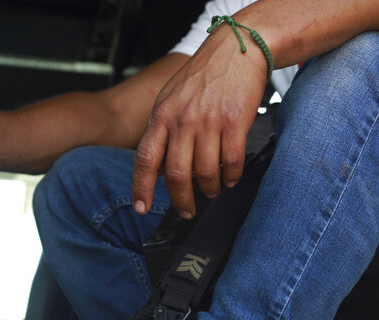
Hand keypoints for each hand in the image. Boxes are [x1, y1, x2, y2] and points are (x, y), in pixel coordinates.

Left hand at [131, 27, 267, 218]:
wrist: (237, 49)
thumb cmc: (203, 75)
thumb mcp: (171, 98)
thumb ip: (162, 131)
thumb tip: (158, 167)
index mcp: (162, 115)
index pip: (146, 159)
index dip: (141, 187)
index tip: (141, 207)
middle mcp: (183, 119)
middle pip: (177, 174)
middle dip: (182, 201)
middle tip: (187, 211)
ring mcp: (209, 121)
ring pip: (206, 172)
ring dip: (210, 189)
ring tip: (213, 190)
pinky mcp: (235, 121)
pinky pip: (232, 161)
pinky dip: (231, 176)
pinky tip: (231, 177)